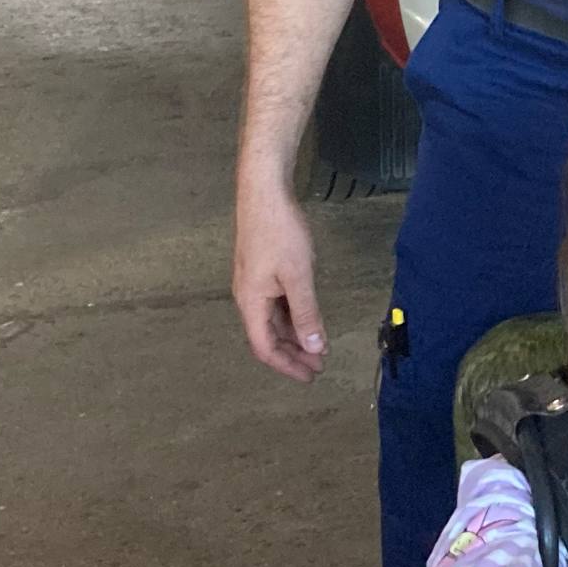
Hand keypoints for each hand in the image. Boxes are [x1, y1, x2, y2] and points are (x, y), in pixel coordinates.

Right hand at [232, 177, 327, 382]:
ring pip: (274, 321)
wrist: (264, 190)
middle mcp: (248, 297)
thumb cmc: (278, 230)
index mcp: (251, 302)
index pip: (265, 347)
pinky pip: (277, 304)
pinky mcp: (263, 271)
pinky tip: (309, 320)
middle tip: (319, 366)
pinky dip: (293, 317)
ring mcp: (255, 284)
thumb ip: (307, 313)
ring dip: (295, 336)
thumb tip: (314, 347)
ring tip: (318, 347)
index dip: (287, 365)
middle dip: (294, 354)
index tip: (310, 376)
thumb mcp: (298, 276)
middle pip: (268, 337)